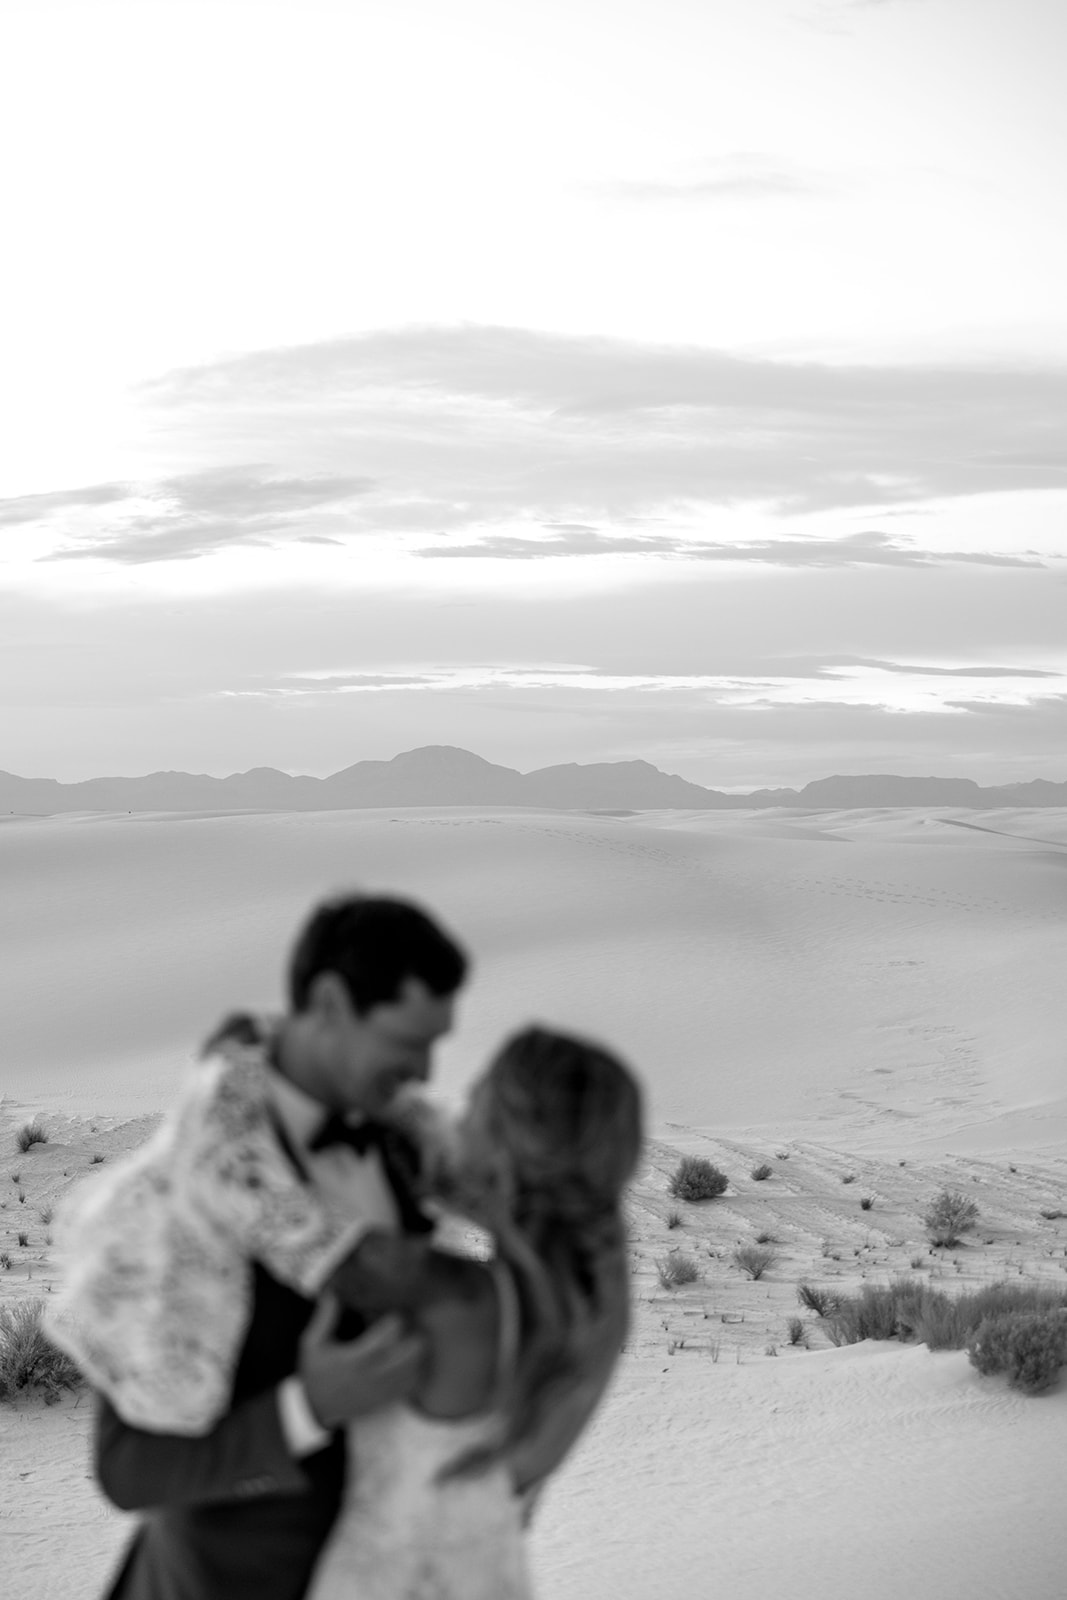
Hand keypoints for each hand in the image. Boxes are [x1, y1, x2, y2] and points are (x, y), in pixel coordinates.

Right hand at [297, 1295, 425, 1429]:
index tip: (390, 1311)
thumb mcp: (312, 1344)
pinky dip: (417, 1369)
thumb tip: (333, 1292)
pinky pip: (413, 1384)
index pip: (391, 1330)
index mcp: (358, 1356)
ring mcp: (385, 1388)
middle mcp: (376, 1372)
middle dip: (413, 1332)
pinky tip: (408, 1360)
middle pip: (413, 1349)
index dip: (395, 1316)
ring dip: (417, 1351)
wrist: (316, 1410)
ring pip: (417, 1366)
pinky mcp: (388, 1398)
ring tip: (409, 1340)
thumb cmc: (315, 1373)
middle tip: (407, 1324)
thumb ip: (325, 1317)